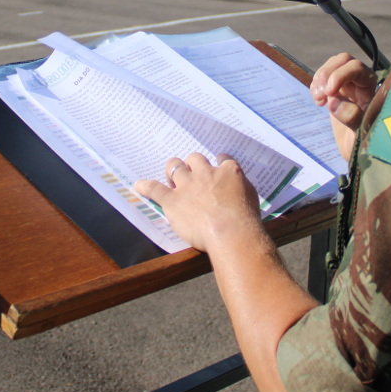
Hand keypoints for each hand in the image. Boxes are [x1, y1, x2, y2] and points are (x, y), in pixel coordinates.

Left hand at [134, 153, 264, 252]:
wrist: (230, 232)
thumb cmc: (245, 219)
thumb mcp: (251, 197)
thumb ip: (241, 188)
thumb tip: (236, 188)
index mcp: (228, 171)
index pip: (222, 158)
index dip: (218, 162)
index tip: (217, 165)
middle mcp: (206, 173)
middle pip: (195, 158)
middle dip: (192, 164)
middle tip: (192, 173)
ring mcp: (188, 185)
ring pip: (175, 166)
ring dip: (173, 169)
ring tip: (171, 175)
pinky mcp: (173, 200)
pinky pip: (155, 189)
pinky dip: (146, 187)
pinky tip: (139, 186)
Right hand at [311, 53, 377, 160]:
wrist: (361, 153)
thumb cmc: (367, 145)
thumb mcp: (362, 136)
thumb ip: (353, 118)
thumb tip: (335, 102)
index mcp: (373, 89)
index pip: (357, 68)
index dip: (340, 75)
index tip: (329, 94)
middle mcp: (362, 83)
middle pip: (343, 60)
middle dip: (327, 73)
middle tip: (321, 96)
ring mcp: (349, 86)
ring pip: (333, 66)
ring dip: (320, 79)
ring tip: (318, 100)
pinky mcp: (337, 92)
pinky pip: (325, 78)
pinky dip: (316, 85)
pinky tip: (318, 100)